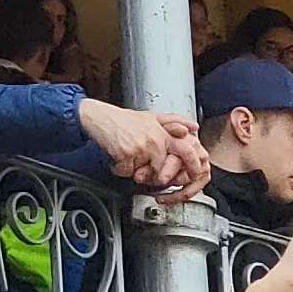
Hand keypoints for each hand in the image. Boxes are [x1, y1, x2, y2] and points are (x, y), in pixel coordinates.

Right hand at [78, 97, 208, 196]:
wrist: (98, 117)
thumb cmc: (123, 119)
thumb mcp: (151, 116)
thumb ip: (173, 122)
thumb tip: (193, 127)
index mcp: (163, 133)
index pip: (187, 151)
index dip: (193, 165)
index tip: (194, 175)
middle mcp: (155, 140)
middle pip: (164, 170)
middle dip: (155, 175)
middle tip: (143, 168)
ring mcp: (141, 147)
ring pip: (145, 173)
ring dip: (135, 171)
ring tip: (128, 157)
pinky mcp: (126, 153)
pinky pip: (127, 172)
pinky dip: (120, 168)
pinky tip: (117, 157)